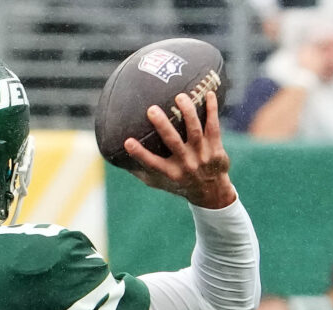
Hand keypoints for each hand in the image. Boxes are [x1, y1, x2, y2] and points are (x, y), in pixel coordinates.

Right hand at [124, 91, 236, 208]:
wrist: (212, 191)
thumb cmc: (179, 183)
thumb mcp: (160, 183)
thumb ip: (141, 170)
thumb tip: (116, 155)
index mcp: (171, 173)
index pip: (153, 163)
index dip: (140, 154)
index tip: (127, 142)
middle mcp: (187, 164)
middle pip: (173, 143)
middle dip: (163, 126)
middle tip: (151, 110)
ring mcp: (203, 155)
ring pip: (195, 131)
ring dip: (187, 113)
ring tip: (180, 97)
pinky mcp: (216, 148)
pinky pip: (214, 126)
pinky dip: (212, 110)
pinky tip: (209, 93)